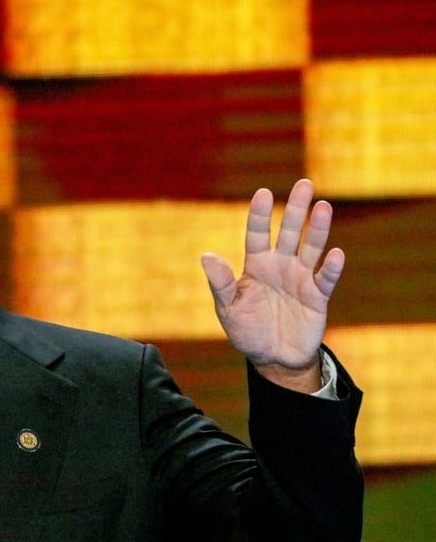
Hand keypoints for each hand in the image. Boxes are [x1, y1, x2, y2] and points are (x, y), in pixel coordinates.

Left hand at [200, 180, 343, 391]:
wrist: (273, 358)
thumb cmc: (247, 331)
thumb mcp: (228, 309)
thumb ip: (221, 284)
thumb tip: (207, 256)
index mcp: (256, 266)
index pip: (258, 235)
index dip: (261, 215)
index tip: (264, 193)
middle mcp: (280, 267)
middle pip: (290, 233)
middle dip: (296, 209)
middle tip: (304, 183)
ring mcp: (301, 280)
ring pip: (311, 248)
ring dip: (317, 229)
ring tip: (322, 206)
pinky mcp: (317, 297)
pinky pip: (324, 279)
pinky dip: (330, 268)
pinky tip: (334, 253)